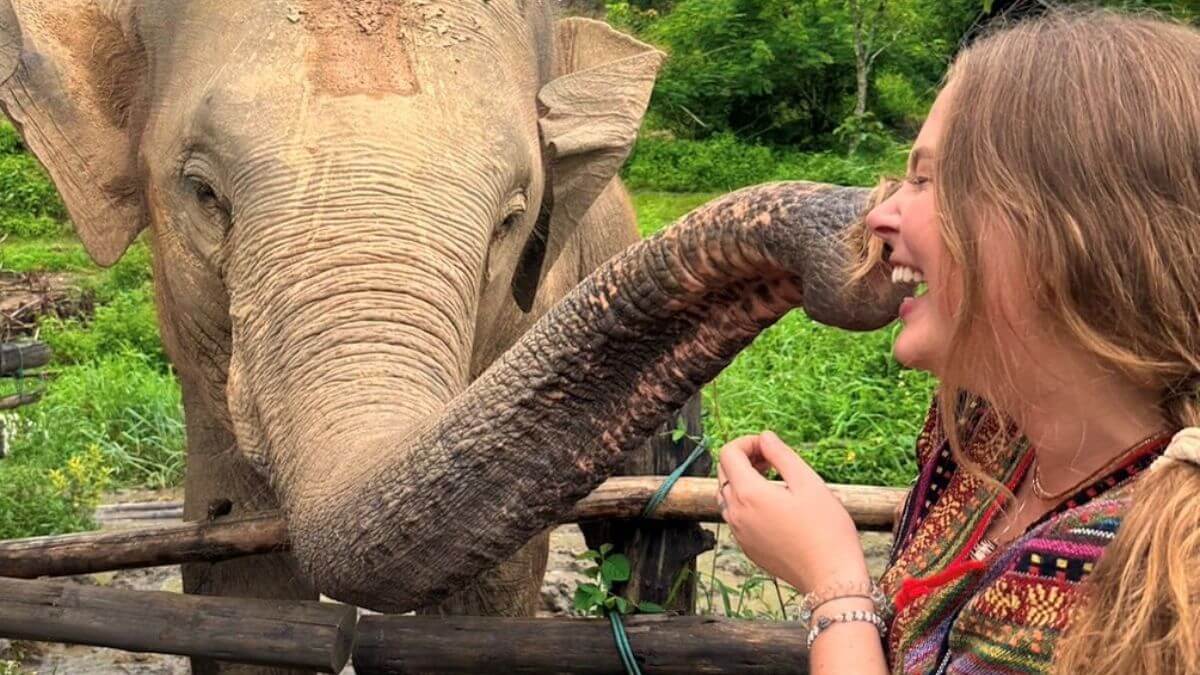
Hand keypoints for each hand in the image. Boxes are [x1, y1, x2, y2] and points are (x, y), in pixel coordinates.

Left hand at [717, 431, 868, 592]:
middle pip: (724, 473)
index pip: (728, 453)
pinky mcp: (747, 548)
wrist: (831, 578)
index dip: (747, 442)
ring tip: (776, 481)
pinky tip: (776, 506)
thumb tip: (764, 437)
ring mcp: (739, 533)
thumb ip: (781, 455)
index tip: (770, 448)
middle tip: (774, 461)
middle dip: (745, 459)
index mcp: (749, 494)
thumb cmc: (826, 528)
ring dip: (744, 481)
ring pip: (728, 495)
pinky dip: (748, 502)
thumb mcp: (808, 482)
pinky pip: (737, 516)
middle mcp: (736, 514)